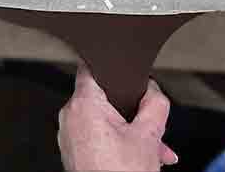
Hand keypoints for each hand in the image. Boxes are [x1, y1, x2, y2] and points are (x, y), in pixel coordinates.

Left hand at [58, 65, 178, 171]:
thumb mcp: (149, 136)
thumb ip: (155, 105)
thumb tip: (154, 92)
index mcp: (83, 104)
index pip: (92, 67)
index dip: (112, 66)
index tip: (124, 69)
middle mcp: (70, 116)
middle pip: (104, 99)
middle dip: (133, 113)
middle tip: (153, 127)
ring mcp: (69, 134)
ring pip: (103, 121)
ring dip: (130, 132)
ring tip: (153, 150)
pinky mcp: (73, 150)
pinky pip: (97, 137)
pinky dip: (117, 143)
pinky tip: (139, 158)